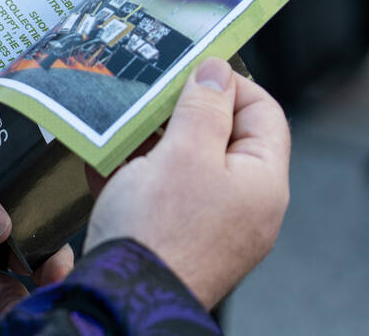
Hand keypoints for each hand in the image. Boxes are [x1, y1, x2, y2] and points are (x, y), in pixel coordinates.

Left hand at [0, 119, 73, 319]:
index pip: (15, 167)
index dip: (45, 183)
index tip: (68, 201)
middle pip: (26, 217)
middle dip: (52, 234)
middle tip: (60, 254)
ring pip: (18, 261)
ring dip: (41, 272)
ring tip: (50, 282)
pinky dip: (12, 304)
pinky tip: (21, 305)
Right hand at [84, 58, 290, 308]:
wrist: (123, 298)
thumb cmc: (157, 232)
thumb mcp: (182, 152)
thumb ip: (202, 107)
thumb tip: (217, 71)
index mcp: (261, 182)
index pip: (264, 112)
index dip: (229, 84)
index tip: (190, 70)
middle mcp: (245, 206)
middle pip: (221, 137)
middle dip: (178, 115)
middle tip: (147, 100)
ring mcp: (212, 225)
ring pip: (184, 164)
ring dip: (149, 144)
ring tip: (116, 134)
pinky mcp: (178, 239)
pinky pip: (162, 194)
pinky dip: (135, 176)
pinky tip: (104, 168)